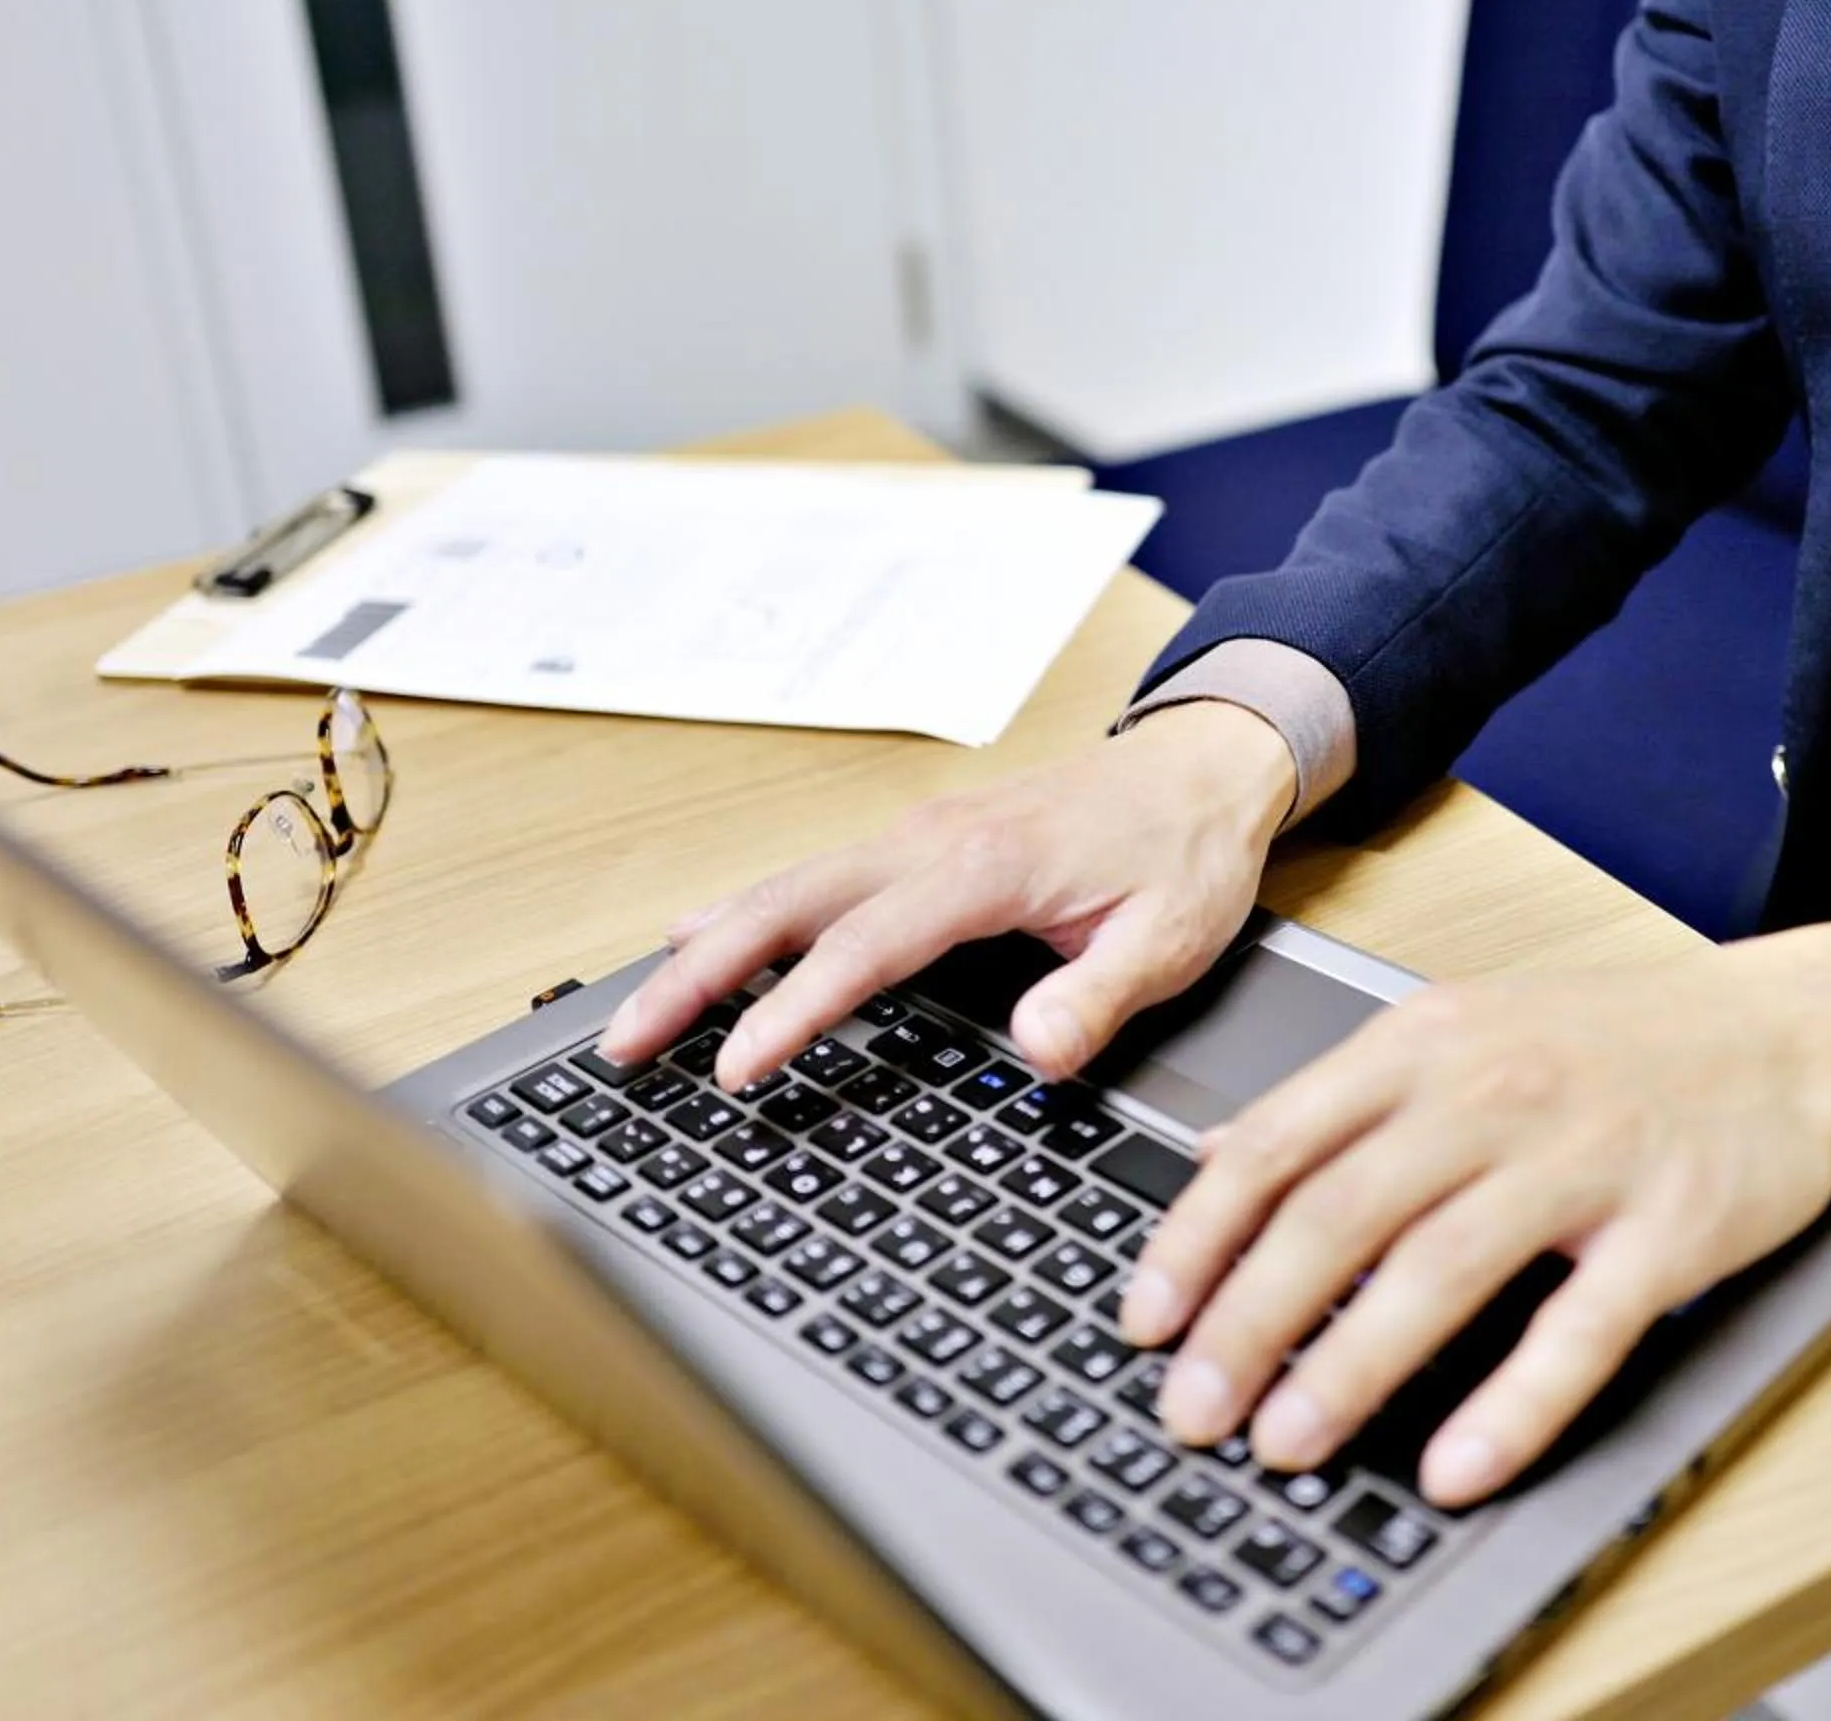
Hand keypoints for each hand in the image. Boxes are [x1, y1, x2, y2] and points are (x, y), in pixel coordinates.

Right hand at [598, 702, 1299, 1090]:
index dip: (793, 1010)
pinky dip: (746, 913)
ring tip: (635, 1012)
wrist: (1205, 764)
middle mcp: (932, 843)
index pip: (865, 948)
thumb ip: (1100, 997)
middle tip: (625, 1043)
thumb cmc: (1186, 850)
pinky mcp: (918, 843)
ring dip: (706, 947)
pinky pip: (814, 878)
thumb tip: (1038, 1051)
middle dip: (698, 975)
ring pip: (787, 888)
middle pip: (788, 907)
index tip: (734, 1065)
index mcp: (985, 869)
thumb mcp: (1172, 939)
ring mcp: (916, 837)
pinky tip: (700, 941)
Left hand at [1122, 919, 1830, 1508]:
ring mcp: (1583, 1158)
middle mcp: (1492, 1093)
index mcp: (1427, 1045)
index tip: (1145, 1321)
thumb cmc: (1615, 1042)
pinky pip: (1577, 1331)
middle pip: (1337, 1214)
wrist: (1785, 1033)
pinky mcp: (1668, 1230)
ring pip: (1440, 1270)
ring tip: (1285, 1445)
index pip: (1277, 1142)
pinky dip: (1511, 1409)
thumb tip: (1217, 1158)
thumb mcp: (1461, 1029)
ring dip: (1349, 1369)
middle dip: (1248, 1324)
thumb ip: (1342, 1097)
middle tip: (1193, 1411)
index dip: (1196, 1239)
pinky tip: (1453, 1468)